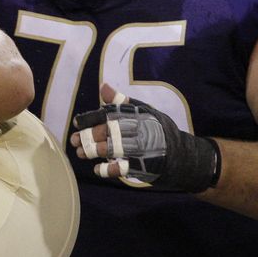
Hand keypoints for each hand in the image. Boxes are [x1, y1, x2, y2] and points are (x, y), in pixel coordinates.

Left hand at [70, 84, 220, 192]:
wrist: (182, 154)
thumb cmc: (158, 130)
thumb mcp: (143, 111)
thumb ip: (121, 101)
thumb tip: (104, 86)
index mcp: (133, 116)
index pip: (105, 114)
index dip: (88, 119)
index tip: (77, 123)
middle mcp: (134, 130)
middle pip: (104, 132)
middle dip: (86, 137)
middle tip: (75, 141)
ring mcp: (138, 149)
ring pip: (108, 149)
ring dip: (92, 151)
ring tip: (81, 153)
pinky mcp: (141, 166)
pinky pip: (119, 168)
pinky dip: (106, 170)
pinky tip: (97, 169)